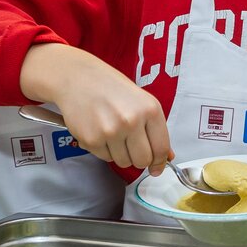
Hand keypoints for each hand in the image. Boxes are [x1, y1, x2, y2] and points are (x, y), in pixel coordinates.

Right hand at [21, 44, 170, 174]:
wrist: (79, 78)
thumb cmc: (112, 88)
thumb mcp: (142, 102)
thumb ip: (156, 129)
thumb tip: (167, 157)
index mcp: (150, 110)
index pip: (161, 148)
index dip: (159, 162)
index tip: (156, 168)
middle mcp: (132, 121)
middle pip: (143, 161)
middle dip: (139, 159)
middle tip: (132, 148)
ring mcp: (111, 131)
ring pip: (124, 162)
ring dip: (121, 154)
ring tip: (114, 133)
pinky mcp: (92, 140)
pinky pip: (106, 158)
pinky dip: (105, 150)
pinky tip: (101, 131)